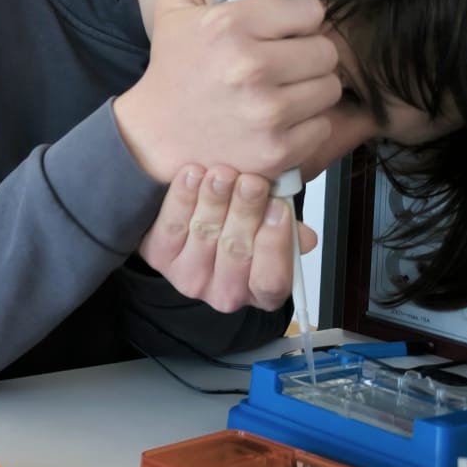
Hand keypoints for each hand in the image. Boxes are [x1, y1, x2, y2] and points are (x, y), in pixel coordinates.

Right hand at [112, 0, 340, 185]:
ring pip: (329, 87)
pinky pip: (322, 125)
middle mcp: (250, 68)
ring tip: (282, 88)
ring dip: (311, 87)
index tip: (282, 28)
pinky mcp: (276, 150)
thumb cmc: (174, 64)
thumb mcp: (175, 3)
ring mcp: (266, 113)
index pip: (310, 9)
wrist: (155, 135)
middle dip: (308, 52)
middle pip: (326, 50)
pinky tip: (279, 118)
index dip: (299, 17)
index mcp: (229, 26)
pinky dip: (306, 122)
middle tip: (285, 60)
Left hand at [140, 164, 314, 312]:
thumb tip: (307, 237)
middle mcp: (226, 292)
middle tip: (251, 182)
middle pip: (236, 252)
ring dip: (214, 200)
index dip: (275, 244)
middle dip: (245, 212)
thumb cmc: (241, 225)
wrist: (194, 222)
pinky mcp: (160, 257)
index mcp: (261, 291)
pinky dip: (183, 198)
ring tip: (222, 173)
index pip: (271, 280)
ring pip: (205, 235)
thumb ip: (289, 231)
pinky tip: (192, 174)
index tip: (278, 207)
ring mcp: (190, 278)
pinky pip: (172, 226)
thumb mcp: (272, 227)